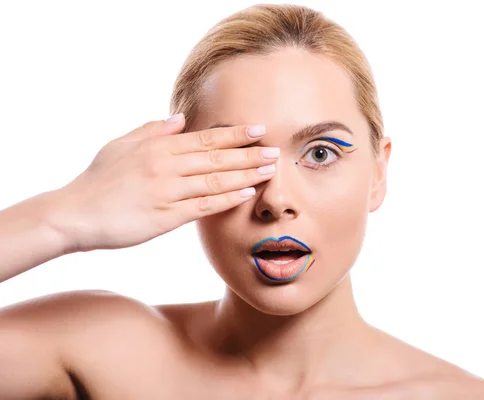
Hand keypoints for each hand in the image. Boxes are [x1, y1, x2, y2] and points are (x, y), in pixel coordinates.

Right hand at [48, 114, 277, 252]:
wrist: (75, 214)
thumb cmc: (97, 180)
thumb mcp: (121, 145)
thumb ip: (152, 131)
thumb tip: (180, 120)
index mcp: (158, 147)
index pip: (205, 138)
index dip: (234, 134)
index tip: (258, 129)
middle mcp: (167, 166)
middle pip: (217, 157)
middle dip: (249, 153)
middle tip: (276, 150)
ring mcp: (168, 191)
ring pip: (215, 180)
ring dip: (246, 174)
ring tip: (270, 171)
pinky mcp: (166, 217)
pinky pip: (203, 206)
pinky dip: (226, 198)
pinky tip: (246, 194)